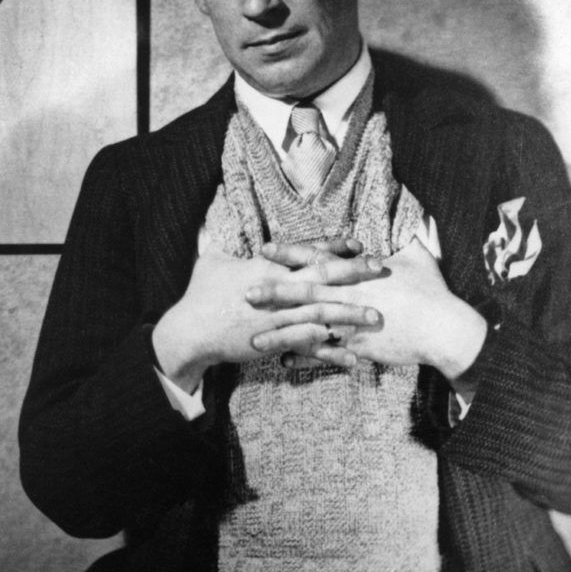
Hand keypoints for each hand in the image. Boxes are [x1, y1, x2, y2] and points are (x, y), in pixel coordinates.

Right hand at [152, 244, 378, 390]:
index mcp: (266, 268)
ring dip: (350, 314)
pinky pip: (307, 348)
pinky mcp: (274, 342)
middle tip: (380, 268)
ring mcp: (277, 318)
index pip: (305, 252)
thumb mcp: (210, 260)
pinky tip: (352, 356)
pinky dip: (329, 352)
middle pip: (321, 278)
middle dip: (353, 272)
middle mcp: (277, 291)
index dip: (332, 246)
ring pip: (321, 314)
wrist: (190, 331)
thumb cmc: (199, 295)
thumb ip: (222, 240)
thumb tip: (217, 215)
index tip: (357, 242)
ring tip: (376, 316)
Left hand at [258, 238, 486, 379]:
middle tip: (245, 292)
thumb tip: (405, 223)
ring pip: (309, 328)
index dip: (290, 253)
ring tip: (253, 338)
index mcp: (357, 274)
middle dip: (273, 292)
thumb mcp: (418, 258)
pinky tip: (284, 362)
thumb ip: (402, 244)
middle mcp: (349, 297)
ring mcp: (352, 323)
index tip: (265, 249)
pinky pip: (325, 355)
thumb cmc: (433, 291)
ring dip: (280, 333)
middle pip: (304, 292)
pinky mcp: (359, 347)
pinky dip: (304, 359)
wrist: (445, 328)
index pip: (317, 259)